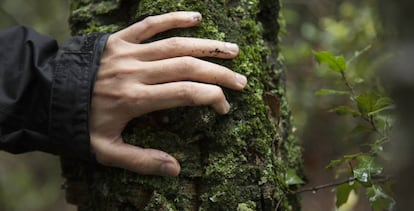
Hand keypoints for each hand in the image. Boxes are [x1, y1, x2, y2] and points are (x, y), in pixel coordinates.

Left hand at [89, 11, 246, 175]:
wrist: (46, 95)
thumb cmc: (78, 124)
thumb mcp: (105, 151)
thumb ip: (141, 161)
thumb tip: (175, 169)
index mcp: (136, 99)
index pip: (187, 93)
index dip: (212, 98)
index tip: (224, 108)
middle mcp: (137, 72)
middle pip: (189, 66)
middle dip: (220, 73)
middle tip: (242, 81)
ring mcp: (129, 52)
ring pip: (176, 44)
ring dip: (208, 46)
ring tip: (233, 51)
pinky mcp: (119, 39)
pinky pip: (150, 24)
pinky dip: (173, 18)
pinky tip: (195, 17)